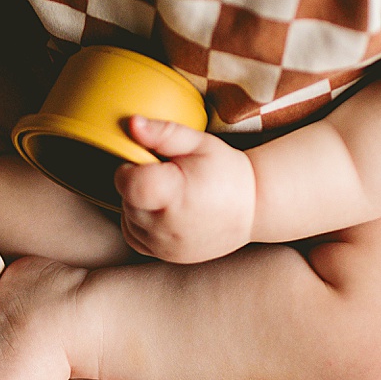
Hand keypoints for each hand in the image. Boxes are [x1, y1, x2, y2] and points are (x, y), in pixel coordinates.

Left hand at [114, 116, 255, 262]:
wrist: (253, 208)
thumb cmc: (226, 171)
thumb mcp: (199, 143)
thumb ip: (164, 132)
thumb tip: (133, 124)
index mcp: (176, 194)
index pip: (129, 185)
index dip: (128, 170)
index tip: (143, 164)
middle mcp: (168, 226)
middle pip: (127, 200)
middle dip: (136, 184)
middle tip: (163, 176)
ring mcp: (166, 245)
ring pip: (128, 219)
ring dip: (137, 204)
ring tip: (165, 193)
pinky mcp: (166, 256)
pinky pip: (135, 237)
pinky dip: (140, 223)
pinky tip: (160, 211)